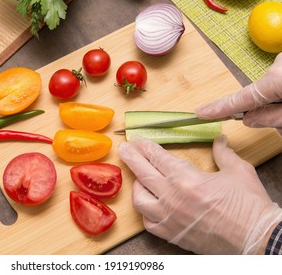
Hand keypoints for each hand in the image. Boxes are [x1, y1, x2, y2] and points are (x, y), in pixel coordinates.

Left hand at [118, 135, 281, 253]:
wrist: (257, 239)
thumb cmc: (249, 207)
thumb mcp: (239, 172)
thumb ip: (223, 153)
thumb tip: (219, 140)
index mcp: (187, 179)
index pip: (157, 158)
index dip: (146, 147)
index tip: (137, 141)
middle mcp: (173, 198)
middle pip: (142, 173)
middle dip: (131, 158)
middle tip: (124, 149)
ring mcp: (170, 218)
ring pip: (139, 199)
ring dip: (136, 186)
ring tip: (138, 178)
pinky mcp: (172, 234)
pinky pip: (148, 223)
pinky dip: (146, 212)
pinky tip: (150, 206)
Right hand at [196, 53, 281, 128]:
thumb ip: (273, 118)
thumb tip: (250, 119)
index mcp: (276, 79)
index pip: (240, 100)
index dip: (219, 108)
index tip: (201, 112)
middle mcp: (277, 66)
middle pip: (258, 95)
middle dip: (264, 109)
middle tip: (279, 119)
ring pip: (271, 88)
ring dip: (278, 101)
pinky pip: (279, 80)